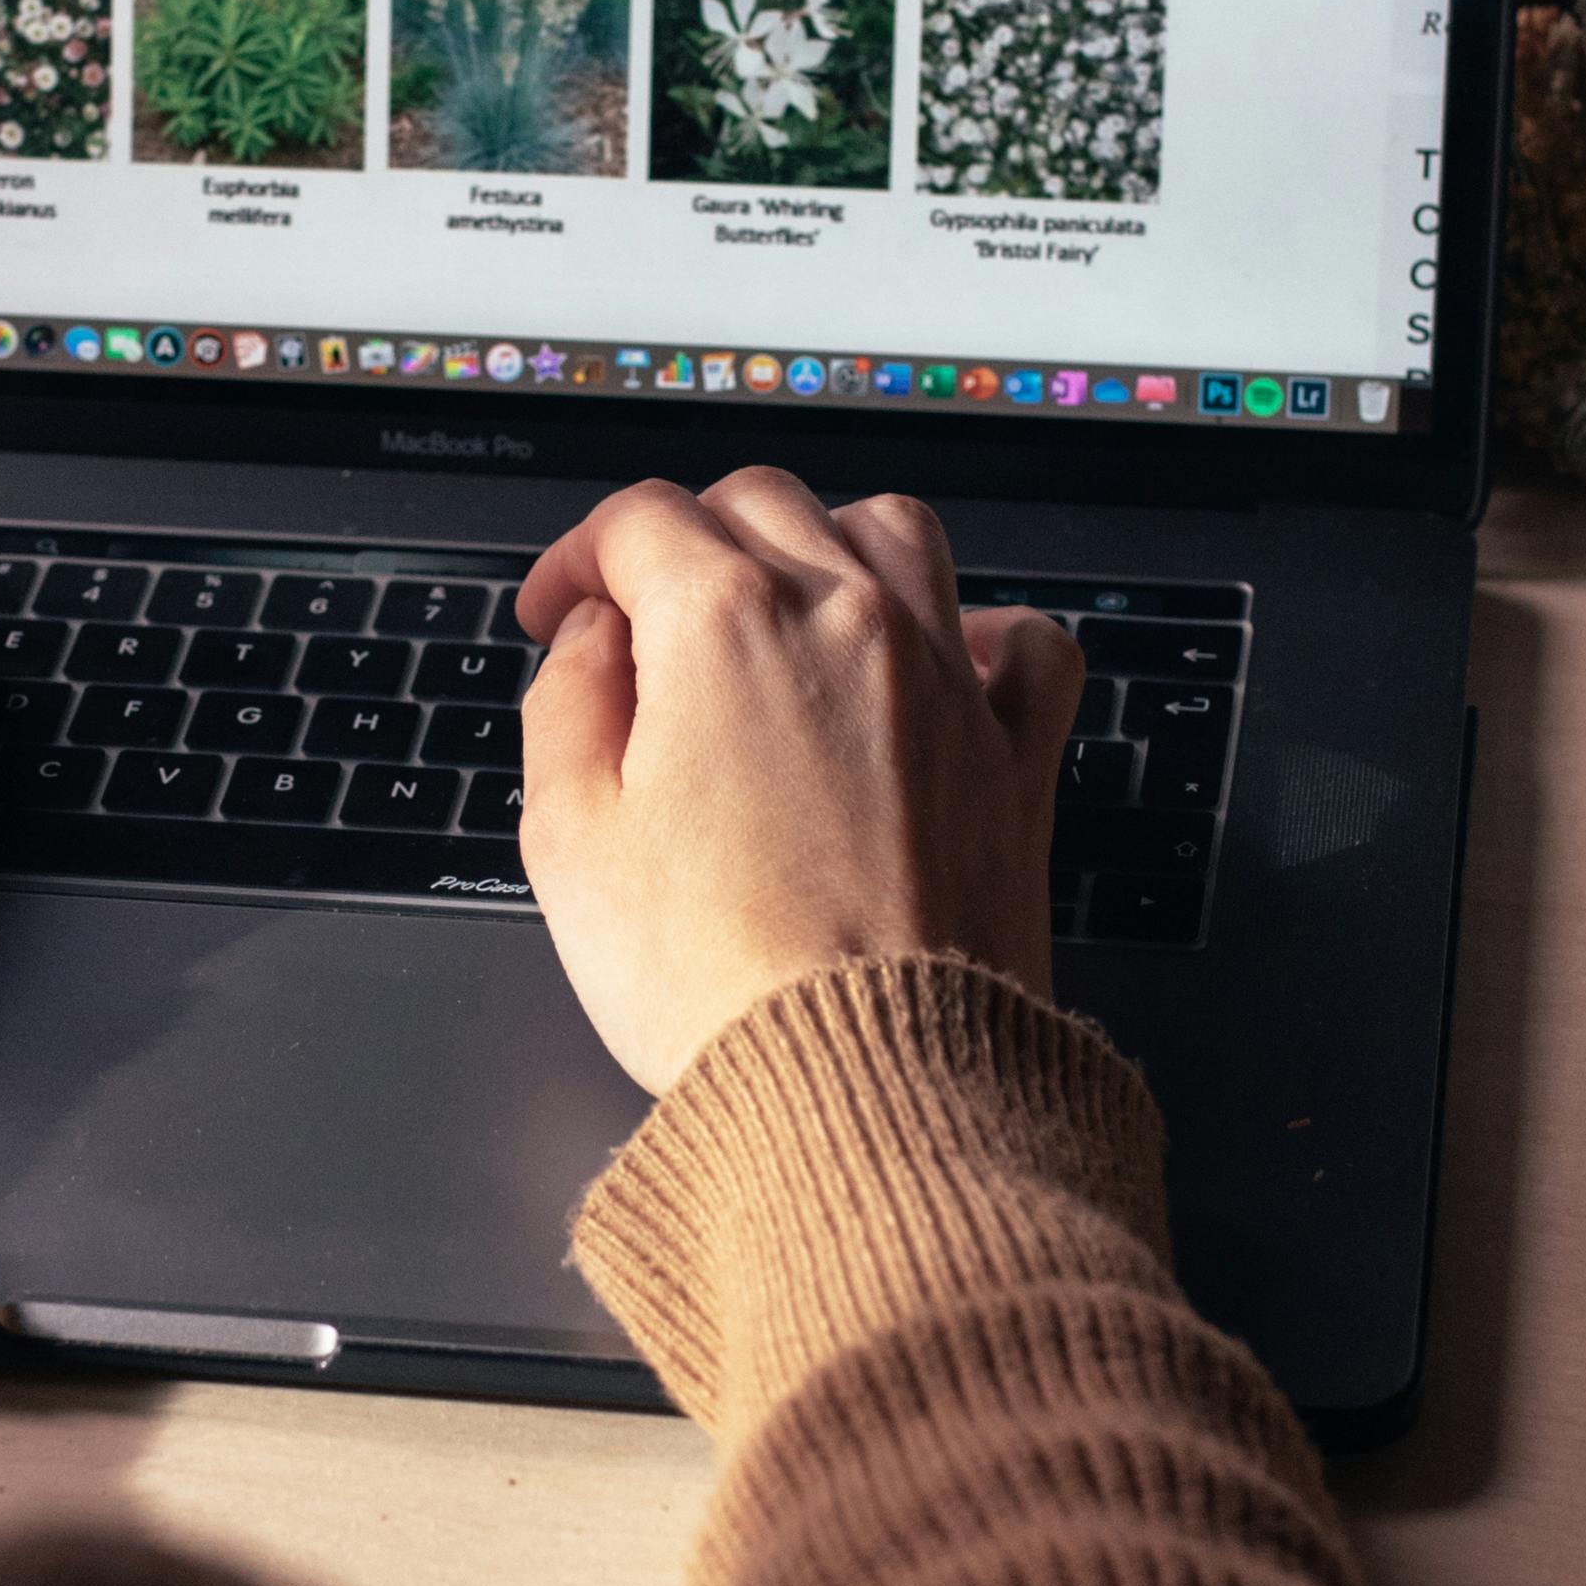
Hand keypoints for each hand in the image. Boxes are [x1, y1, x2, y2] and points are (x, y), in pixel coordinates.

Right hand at [512, 471, 1079, 1099]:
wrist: (863, 1081)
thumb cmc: (714, 979)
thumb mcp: (568, 838)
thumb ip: (566, 704)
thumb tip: (593, 640)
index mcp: (724, 626)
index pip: (640, 522)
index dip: (579, 560)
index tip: (561, 614)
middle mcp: (847, 621)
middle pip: (761, 504)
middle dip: (687, 541)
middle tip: (647, 617)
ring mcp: (944, 681)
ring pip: (892, 532)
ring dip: (825, 545)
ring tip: (784, 610)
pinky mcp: (1015, 756)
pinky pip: (1024, 642)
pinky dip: (982, 631)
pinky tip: (941, 662)